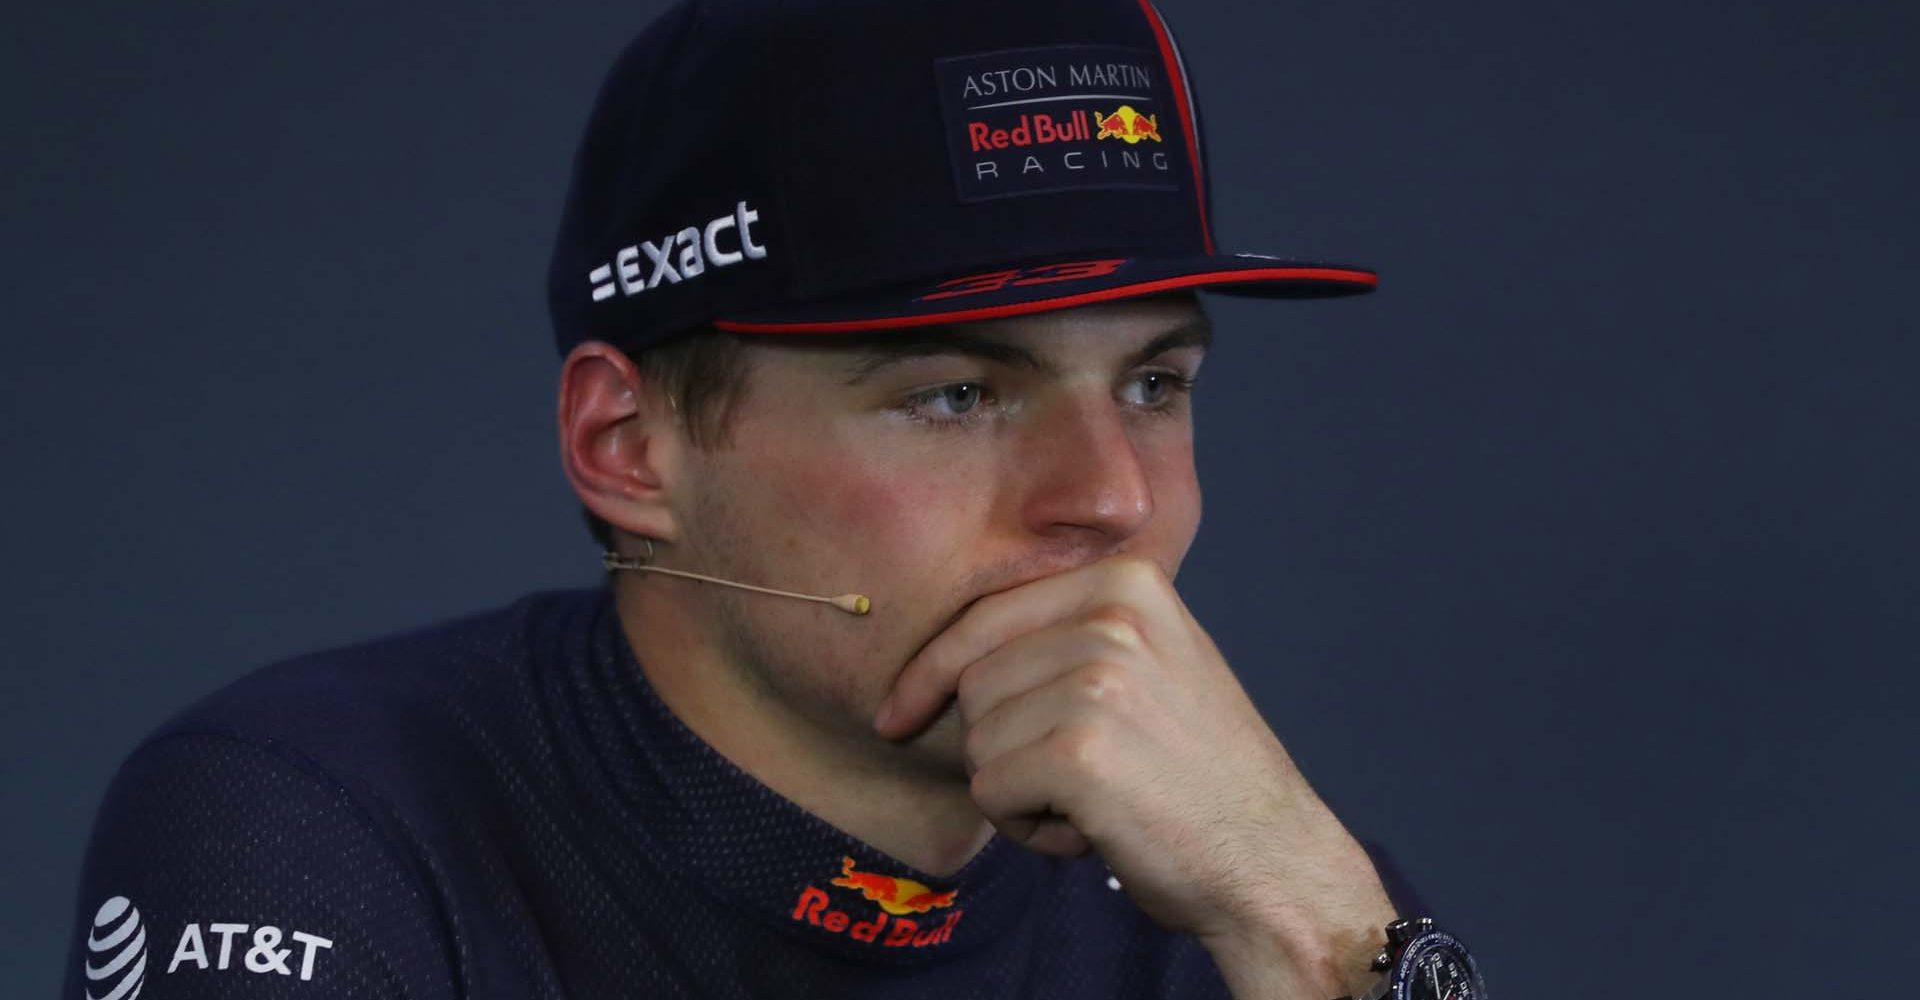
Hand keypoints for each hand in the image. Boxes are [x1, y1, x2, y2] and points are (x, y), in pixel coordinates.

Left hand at [874, 556, 1395, 996]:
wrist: (1273, 860)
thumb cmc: (1201, 776)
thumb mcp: (1153, 665)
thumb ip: (1074, 635)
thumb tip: (953, 652)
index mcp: (1126, 581)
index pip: (986, 616)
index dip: (931, 670)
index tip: (898, 712)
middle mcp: (1113, 615)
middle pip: (975, 680)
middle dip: (1003, 744)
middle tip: (1080, 781)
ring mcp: (1097, 678)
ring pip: (977, 738)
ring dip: (1018, 790)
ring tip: (1096, 803)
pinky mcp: (1079, 749)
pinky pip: (990, 789)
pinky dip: (1026, 827)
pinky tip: (1091, 831)